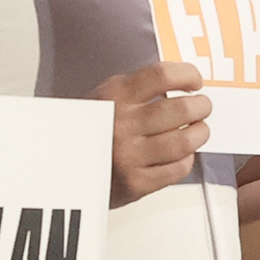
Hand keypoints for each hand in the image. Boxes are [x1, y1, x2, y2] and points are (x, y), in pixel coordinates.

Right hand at [97, 62, 212, 206]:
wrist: (57, 169)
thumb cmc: (89, 131)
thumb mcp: (104, 99)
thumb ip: (139, 89)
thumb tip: (184, 84)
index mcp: (114, 96)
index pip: (163, 75)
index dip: (188, 75)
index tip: (195, 82)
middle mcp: (121, 124)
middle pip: (183, 109)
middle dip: (202, 107)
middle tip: (202, 108)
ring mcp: (127, 156)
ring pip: (185, 141)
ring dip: (200, 134)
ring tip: (197, 130)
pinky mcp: (134, 184)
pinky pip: (178, 169)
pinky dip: (186, 160)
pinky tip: (181, 155)